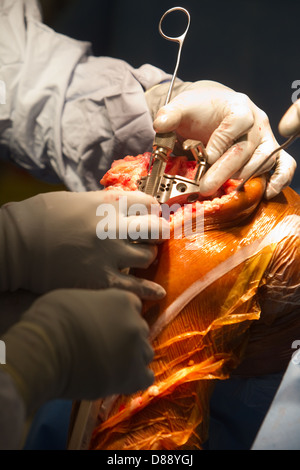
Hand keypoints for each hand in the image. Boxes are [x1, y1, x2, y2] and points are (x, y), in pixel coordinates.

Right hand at [0, 190, 167, 298]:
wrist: (17, 245)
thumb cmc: (42, 218)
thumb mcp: (78, 200)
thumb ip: (107, 205)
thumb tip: (128, 209)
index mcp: (107, 204)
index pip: (149, 203)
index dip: (153, 210)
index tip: (152, 216)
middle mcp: (113, 227)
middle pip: (156, 229)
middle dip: (159, 232)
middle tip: (155, 236)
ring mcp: (109, 255)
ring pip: (148, 257)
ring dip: (147, 257)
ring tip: (141, 259)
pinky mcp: (101, 280)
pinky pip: (136, 288)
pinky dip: (149, 290)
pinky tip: (157, 293)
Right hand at [1, 288, 153, 415]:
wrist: (47, 348)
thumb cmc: (52, 319)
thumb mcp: (74, 298)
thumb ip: (93, 304)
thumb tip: (88, 312)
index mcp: (123, 300)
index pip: (132, 307)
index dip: (119, 317)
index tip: (106, 326)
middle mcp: (135, 322)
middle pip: (139, 330)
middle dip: (125, 338)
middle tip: (104, 347)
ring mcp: (137, 349)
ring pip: (145, 353)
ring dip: (132, 358)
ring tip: (110, 366)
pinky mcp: (134, 376)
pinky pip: (146, 378)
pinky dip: (135, 380)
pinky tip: (119, 381)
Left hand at [147, 80, 295, 198]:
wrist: (213, 111)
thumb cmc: (199, 111)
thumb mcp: (182, 107)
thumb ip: (170, 114)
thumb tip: (160, 124)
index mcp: (239, 106)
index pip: (235, 125)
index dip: (220, 143)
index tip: (205, 158)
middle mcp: (257, 122)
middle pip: (247, 150)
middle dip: (225, 171)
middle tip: (206, 188)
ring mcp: (265, 139)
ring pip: (264, 161)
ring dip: (245, 180)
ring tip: (224, 194)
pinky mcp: (270, 153)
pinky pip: (284, 165)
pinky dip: (279, 179)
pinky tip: (266, 193)